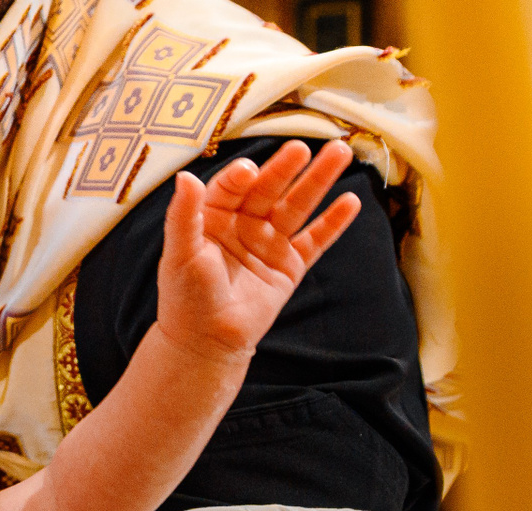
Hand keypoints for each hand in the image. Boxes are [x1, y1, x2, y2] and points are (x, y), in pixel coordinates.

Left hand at [156, 139, 361, 363]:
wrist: (206, 342)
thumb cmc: (185, 297)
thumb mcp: (180, 253)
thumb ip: (183, 215)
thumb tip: (186, 176)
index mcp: (214, 216)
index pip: (232, 187)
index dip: (241, 177)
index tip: (248, 171)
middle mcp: (244, 223)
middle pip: (270, 188)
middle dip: (286, 168)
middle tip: (301, 147)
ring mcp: (269, 242)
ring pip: (297, 206)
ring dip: (319, 180)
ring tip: (340, 153)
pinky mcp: (290, 265)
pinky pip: (315, 240)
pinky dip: (333, 222)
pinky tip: (351, 201)